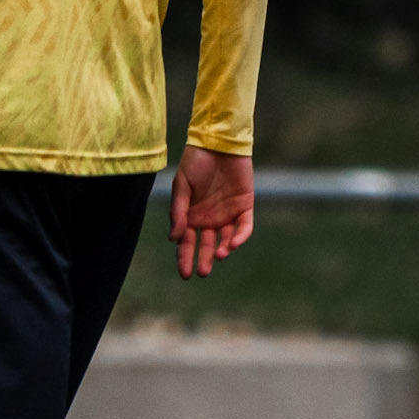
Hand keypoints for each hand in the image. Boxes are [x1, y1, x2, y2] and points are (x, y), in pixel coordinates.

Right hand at [168, 146, 253, 280]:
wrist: (218, 143)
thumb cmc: (195, 163)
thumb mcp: (182, 187)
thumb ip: (178, 212)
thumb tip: (174, 239)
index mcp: (191, 216)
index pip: (187, 242)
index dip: (185, 258)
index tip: (185, 274)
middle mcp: (209, 218)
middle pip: (206, 245)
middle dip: (204, 260)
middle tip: (202, 272)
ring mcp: (227, 214)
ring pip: (226, 239)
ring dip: (222, 250)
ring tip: (218, 255)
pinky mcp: (244, 207)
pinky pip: (244, 227)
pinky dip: (240, 237)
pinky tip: (232, 244)